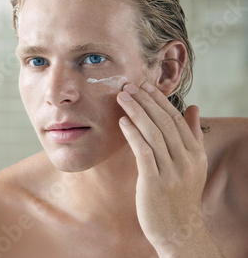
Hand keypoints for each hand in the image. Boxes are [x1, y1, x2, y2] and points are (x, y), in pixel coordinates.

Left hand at [117, 82, 222, 256]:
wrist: (179, 231)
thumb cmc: (181, 195)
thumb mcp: (194, 164)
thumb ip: (192, 135)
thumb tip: (194, 108)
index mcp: (195, 153)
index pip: (176, 119)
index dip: (159, 100)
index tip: (144, 85)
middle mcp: (186, 160)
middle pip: (163, 122)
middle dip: (145, 101)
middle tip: (128, 85)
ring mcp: (171, 172)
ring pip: (153, 134)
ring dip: (136, 112)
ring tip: (122, 97)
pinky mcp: (154, 183)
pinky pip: (143, 153)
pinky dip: (133, 135)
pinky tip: (122, 122)